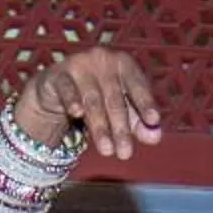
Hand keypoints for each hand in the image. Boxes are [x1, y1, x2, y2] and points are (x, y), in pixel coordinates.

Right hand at [13, 45, 162, 161]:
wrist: (58, 90)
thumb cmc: (98, 98)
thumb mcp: (122, 111)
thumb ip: (140, 123)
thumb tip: (155, 137)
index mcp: (123, 63)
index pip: (137, 84)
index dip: (145, 102)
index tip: (153, 120)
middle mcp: (102, 59)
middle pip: (114, 98)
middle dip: (120, 128)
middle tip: (125, 154)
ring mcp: (79, 65)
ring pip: (92, 100)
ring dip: (100, 127)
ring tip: (107, 151)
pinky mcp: (58, 75)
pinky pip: (66, 89)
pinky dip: (72, 100)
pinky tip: (77, 112)